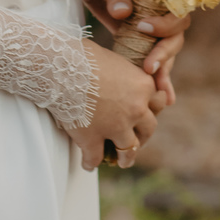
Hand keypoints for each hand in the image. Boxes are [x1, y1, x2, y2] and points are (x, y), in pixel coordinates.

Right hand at [67, 42, 160, 171]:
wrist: (62, 64)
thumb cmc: (85, 55)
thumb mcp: (115, 60)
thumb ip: (125, 75)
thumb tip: (120, 78)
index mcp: (143, 86)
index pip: (157, 103)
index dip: (149, 110)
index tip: (144, 116)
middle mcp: (135, 109)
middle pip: (148, 130)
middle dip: (142, 137)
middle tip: (136, 141)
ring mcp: (116, 127)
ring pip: (128, 150)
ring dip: (125, 157)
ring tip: (121, 160)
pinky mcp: (93, 139)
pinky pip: (95, 158)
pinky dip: (91, 162)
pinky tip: (87, 163)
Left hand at [81, 0, 190, 106]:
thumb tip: (122, 12)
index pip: (177, 12)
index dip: (165, 24)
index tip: (142, 28)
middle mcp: (162, 14)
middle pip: (175, 37)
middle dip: (164, 55)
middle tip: (148, 68)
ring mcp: (154, 30)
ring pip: (168, 53)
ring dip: (164, 73)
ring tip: (160, 95)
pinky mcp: (143, 43)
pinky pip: (155, 61)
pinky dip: (160, 79)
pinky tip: (165, 97)